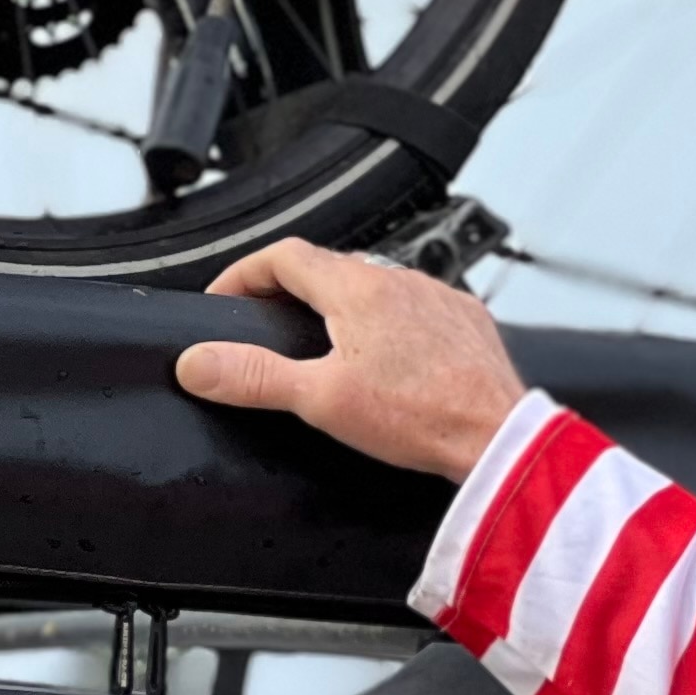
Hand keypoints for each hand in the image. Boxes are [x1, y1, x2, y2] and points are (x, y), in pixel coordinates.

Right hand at [174, 239, 529, 481]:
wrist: (498, 438)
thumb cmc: (422, 417)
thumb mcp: (320, 399)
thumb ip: (254, 377)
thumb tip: (198, 363)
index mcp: (358, 287)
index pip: (283, 256)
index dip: (244, 274)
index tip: (226, 299)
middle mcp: (400, 280)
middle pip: (328, 268)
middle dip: (289, 290)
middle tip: (264, 322)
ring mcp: (438, 298)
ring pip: (375, 287)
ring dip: (342, 305)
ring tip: (321, 342)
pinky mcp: (466, 323)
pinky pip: (416, 309)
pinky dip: (389, 324)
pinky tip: (387, 358)